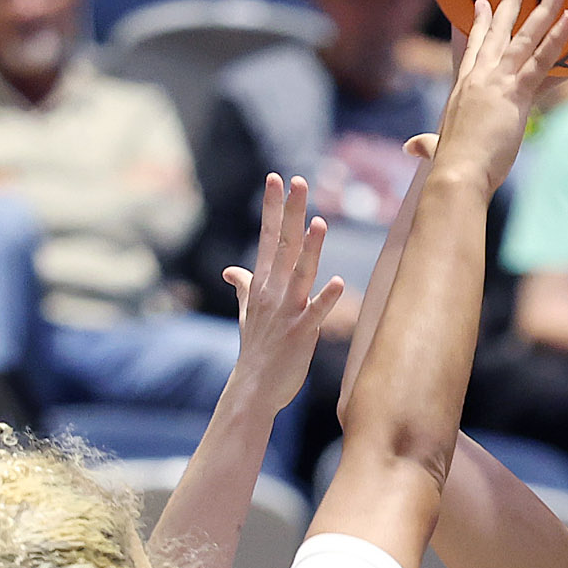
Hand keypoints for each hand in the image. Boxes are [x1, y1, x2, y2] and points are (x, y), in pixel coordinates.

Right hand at [224, 175, 345, 410]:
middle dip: (291, 213)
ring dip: (310, 248)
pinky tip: (337, 282)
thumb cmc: (255, 350)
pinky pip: (315, 313)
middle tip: (299, 181)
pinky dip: (326, 298)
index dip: (272, 208)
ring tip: (320, 222)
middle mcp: (272, 293)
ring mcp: (287, 313)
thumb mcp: (246, 314)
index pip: (267, 238)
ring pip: (300, 273)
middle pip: (284, 246)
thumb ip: (243, 287)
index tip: (276, 178)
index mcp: (262, 285)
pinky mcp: (301, 334)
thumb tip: (231, 271)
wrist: (253, 389)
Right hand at [431, 0, 567, 196]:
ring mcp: (498, 81)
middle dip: (508, 0)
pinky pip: (541, 60)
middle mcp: (479, 76)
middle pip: (497, 30)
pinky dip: (556, 39)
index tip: (483, 2)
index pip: (473, 48)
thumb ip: (427, 146)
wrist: (457, 173)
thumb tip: (411, 148)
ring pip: (524, 36)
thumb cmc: (449, 167)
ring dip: (543, 8)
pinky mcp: (516, 93)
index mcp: (462, 87)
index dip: (479, 24)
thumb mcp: (438, 149)